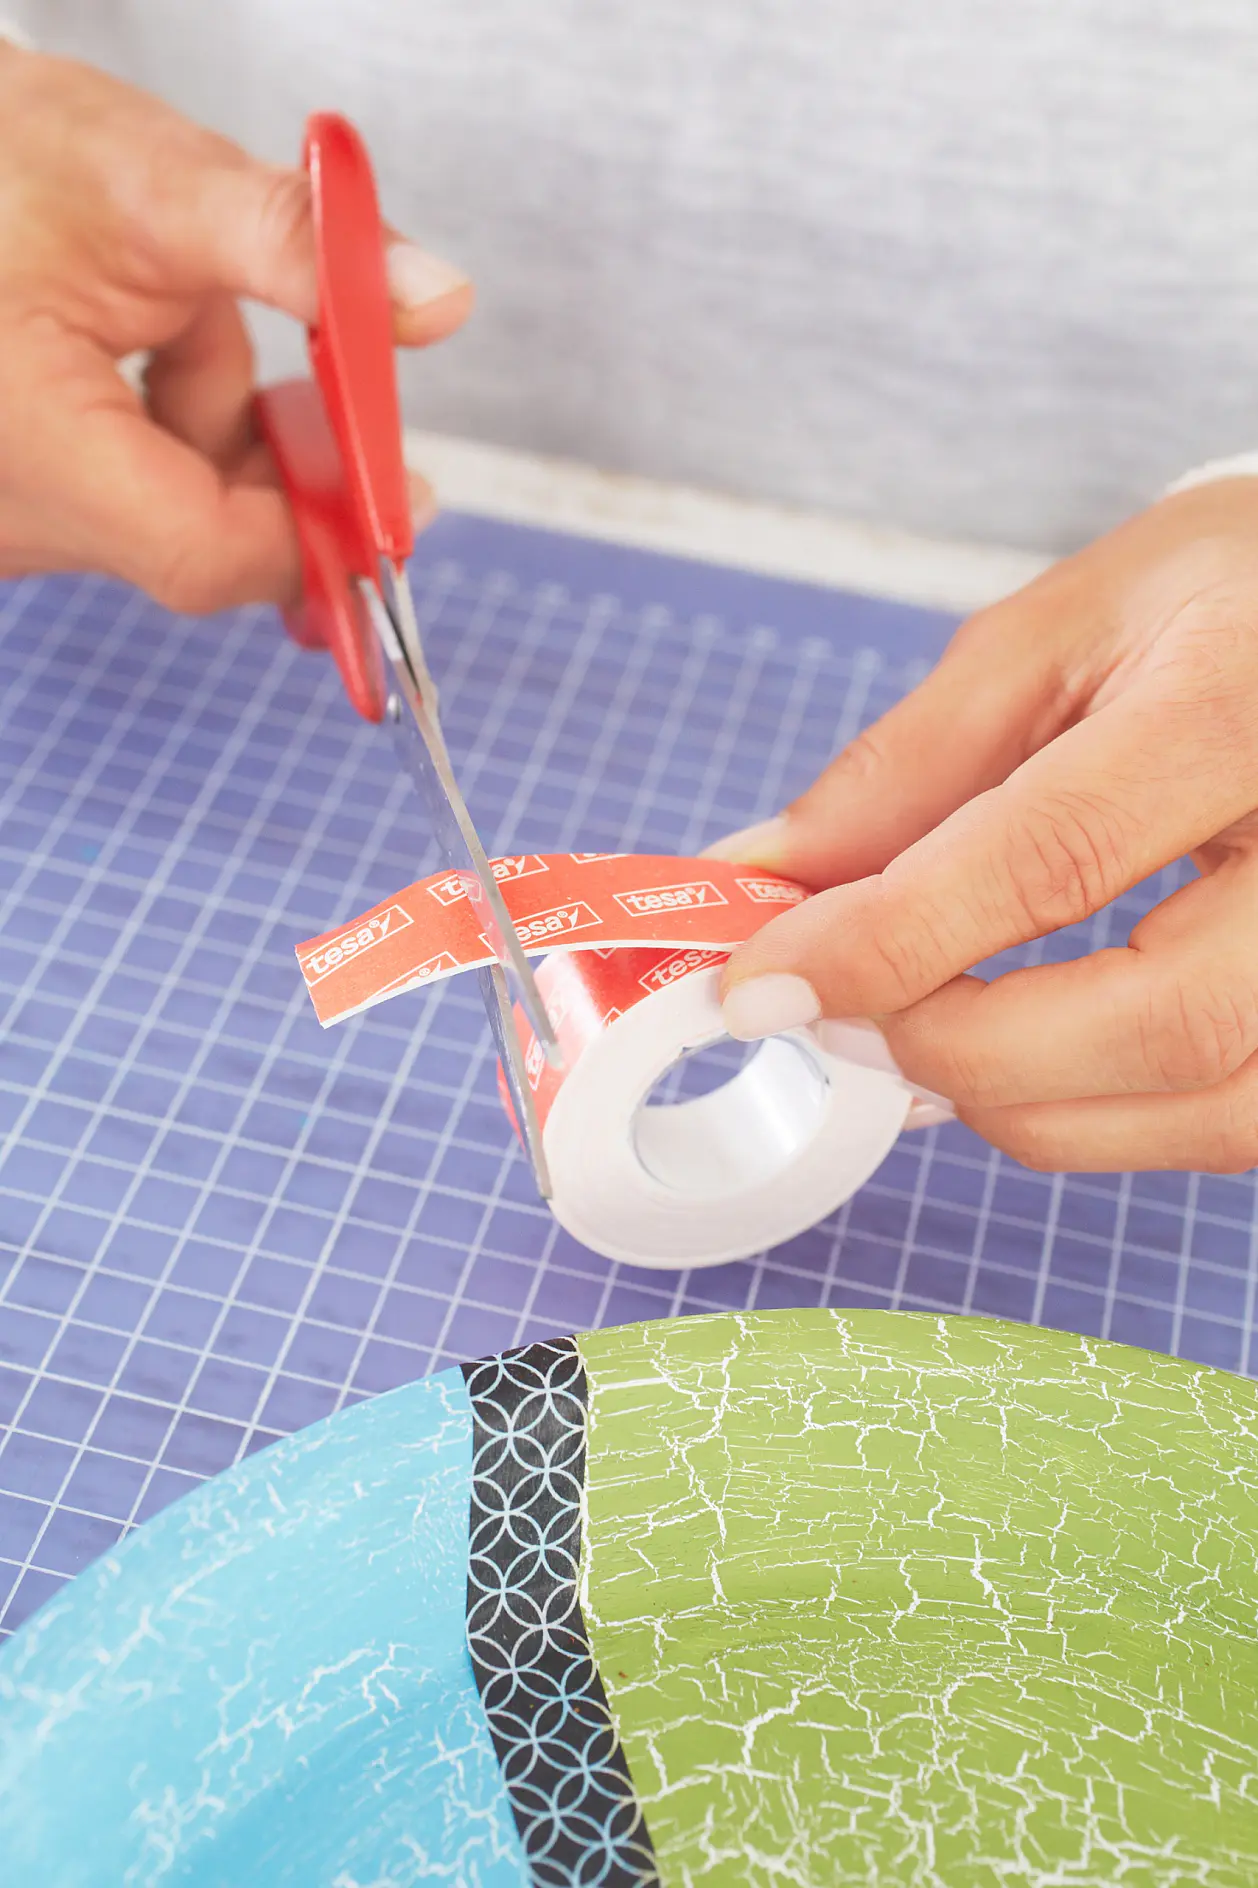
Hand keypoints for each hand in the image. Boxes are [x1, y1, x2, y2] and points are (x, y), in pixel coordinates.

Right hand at [0, 48, 470, 610]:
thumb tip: (438, 300)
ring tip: (184, 317)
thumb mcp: (157, 182)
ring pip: (183, 516)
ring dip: (227, 426)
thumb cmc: (4, 160)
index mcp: (31, 446)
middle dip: (285, 458)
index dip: (320, 534)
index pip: (206, 554)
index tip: (400, 489)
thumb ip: (299, 247)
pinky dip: (186, 428)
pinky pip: (147, 500)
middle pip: (204, 541)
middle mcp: (16, 512)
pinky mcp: (36, 504)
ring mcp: (21, 517)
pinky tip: (158, 344)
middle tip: (330, 375)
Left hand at [710, 478, 1257, 1173]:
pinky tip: (1030, 1063)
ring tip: (925, 1035)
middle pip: (1162, 1021)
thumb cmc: (1223, 604)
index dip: (891, 941)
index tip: (763, 984)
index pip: (1056, 856)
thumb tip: (765, 877)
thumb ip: (909, 765)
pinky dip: (1111, 1119)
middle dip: (962, 1049)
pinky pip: (1240, 1118)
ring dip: (1034, 1107)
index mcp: (1239, 709)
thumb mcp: (1058, 635)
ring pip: (1215, 1107)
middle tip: (842, 1018)